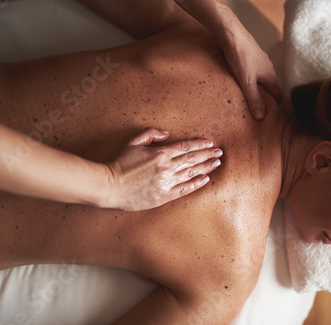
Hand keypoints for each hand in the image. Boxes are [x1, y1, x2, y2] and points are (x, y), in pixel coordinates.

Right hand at [104, 128, 222, 210]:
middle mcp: (166, 167)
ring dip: (206, 167)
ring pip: (191, 173)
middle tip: (219, 152)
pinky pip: (184, 189)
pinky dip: (196, 184)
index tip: (210, 143)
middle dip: (208, 154)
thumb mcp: (133, 142)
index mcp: (160, 153)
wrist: (110, 186)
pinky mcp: (164, 196)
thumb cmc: (120, 164)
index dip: (199, 144)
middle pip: (192, 159)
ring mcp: (166, 182)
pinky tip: (205, 179)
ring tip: (217, 163)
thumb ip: (150, 134)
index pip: (185, 147)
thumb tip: (167, 134)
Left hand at [219, 25, 281, 119]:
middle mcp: (268, 67)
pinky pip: (252, 70)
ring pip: (260, 77)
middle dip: (264, 97)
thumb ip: (254, 99)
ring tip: (246, 97)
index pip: (278, 95)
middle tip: (256, 108)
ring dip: (256, 87)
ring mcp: (259, 60)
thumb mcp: (247, 82)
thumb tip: (261, 117)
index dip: (274, 106)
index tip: (268, 115)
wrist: (231, 33)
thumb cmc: (240, 57)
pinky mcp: (249, 55)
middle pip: (269, 86)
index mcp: (270, 75)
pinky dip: (249, 77)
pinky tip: (239, 80)